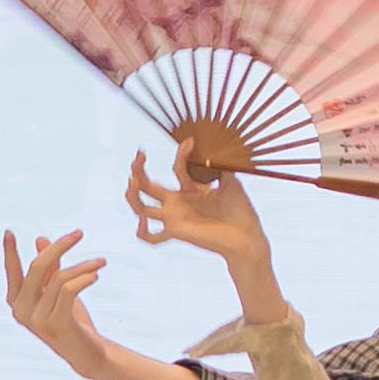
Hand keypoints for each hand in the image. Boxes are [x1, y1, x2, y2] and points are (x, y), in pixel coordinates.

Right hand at [2, 228, 118, 378]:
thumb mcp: (57, 292)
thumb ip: (48, 268)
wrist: (87, 354)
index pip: (12, 271)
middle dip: (59, 246)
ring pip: (60, 278)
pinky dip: (84, 278)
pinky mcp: (56, 324)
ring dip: (84, 265)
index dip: (9, 252)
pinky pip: (69, 290)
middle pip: (37, 267)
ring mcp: (37, 319)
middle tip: (79, 233)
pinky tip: (96, 275)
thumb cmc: (71, 321)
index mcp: (17, 302)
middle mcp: (22, 311)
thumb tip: (40, 239)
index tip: (9, 231)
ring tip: (101, 261)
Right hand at [125, 149, 277, 290]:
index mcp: (190, 190)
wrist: (247, 237)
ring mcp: (174, 217)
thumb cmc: (240, 212)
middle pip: (148, 186)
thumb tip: (213, 147)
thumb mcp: (231, 181)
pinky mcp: (176, 232)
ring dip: (132, 195)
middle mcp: (178, 203)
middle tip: (138, 155)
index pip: (176, 167)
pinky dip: (142, 230)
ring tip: (132, 180)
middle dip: (139, 170)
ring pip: (141, 208)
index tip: (190, 141)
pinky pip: (151, 237)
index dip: (181, 154)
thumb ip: (219, 165)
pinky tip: (144, 219)